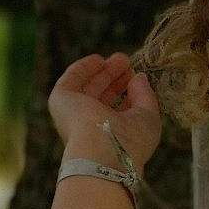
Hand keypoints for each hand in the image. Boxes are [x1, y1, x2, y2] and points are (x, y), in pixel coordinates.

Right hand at [48, 52, 161, 172]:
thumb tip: (139, 77)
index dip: (127, 91)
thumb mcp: (147, 118)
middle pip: (102, 97)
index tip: (136, 76)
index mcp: (110, 135)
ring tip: (120, 58)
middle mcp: (90, 126)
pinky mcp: (61, 101)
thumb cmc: (129, 141)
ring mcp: (74, 114)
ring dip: (103, 71)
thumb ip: (145, 96)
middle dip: (115, 78)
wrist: (102, 150)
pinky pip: (72, 79)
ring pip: (88, 87)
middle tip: (127, 63)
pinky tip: (98, 59)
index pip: (117, 109)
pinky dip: (84, 68)